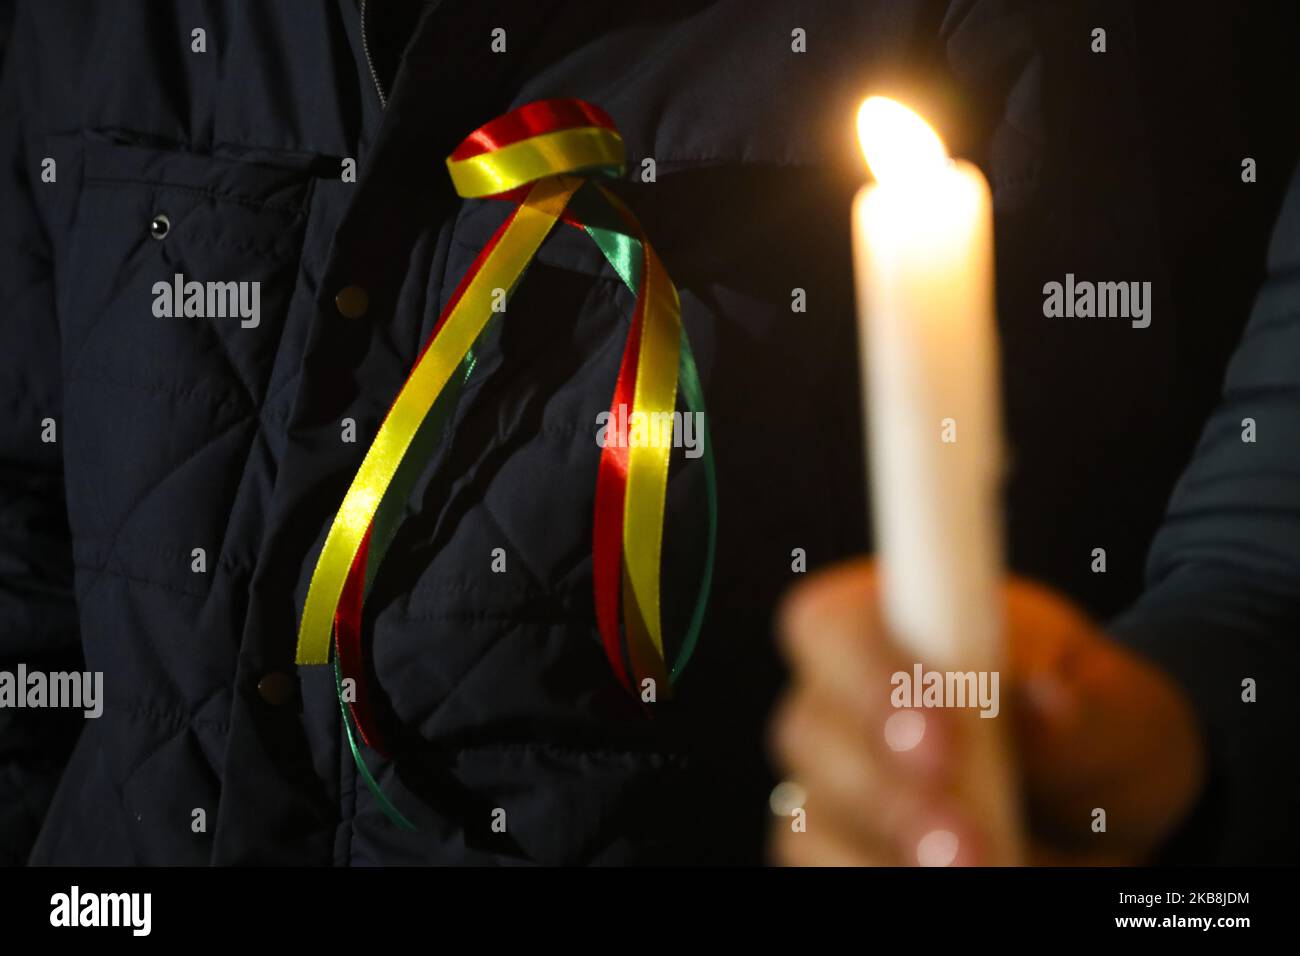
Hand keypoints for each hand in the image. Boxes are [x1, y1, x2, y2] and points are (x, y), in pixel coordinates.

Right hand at [768, 559, 1205, 865]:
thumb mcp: (1115, 702)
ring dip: (883, 852)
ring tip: (977, 872)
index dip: (869, 677)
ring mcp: (833, 781)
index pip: (834, 625)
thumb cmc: (1094, 722)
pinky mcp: (843, 847)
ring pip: (812, 818)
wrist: (1104, 802)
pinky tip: (952, 889)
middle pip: (810, 730)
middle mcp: (844, 698)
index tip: (941, 734)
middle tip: (963, 839)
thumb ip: (1082, 704)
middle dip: (884, 789)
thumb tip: (1047, 703)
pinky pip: (826, 872)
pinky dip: (879, 881)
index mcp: (892, 619)